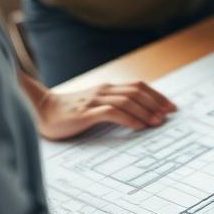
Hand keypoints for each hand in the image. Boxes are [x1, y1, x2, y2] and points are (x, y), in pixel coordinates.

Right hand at [34, 81, 175, 139]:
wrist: (41, 111)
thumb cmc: (71, 111)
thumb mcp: (96, 104)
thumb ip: (114, 105)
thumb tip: (141, 114)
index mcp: (108, 88)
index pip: (139, 86)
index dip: (157, 95)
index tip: (172, 107)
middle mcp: (104, 91)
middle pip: (137, 92)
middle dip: (156, 103)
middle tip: (169, 116)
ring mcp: (94, 101)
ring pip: (127, 101)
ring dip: (145, 112)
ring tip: (157, 123)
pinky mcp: (85, 113)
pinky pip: (111, 112)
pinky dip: (128, 118)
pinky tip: (138, 127)